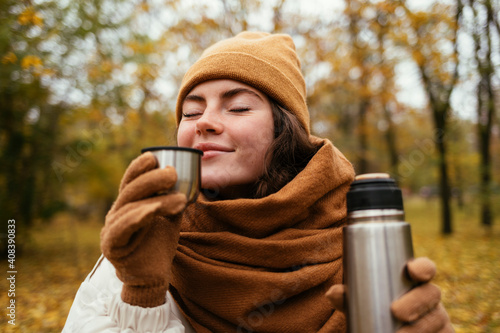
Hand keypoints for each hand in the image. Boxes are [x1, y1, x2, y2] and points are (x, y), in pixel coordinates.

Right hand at [100, 152, 186, 306]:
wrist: (153, 276)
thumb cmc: (159, 244)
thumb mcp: (169, 216)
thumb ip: (174, 197)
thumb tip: (191, 176)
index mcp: (127, 204)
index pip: (130, 181)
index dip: (139, 167)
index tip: (155, 157)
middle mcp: (116, 213)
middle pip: (130, 190)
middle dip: (152, 179)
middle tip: (172, 173)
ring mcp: (111, 229)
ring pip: (131, 208)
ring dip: (157, 200)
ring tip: (180, 199)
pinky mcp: (112, 245)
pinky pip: (123, 228)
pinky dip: (138, 217)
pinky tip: (152, 210)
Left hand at [325, 257, 453, 331]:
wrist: (387, 331)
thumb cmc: (374, 310)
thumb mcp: (361, 303)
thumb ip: (347, 297)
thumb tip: (332, 293)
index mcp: (413, 281)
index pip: (425, 268)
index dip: (423, 267)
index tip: (412, 270)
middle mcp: (429, 297)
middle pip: (432, 294)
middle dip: (416, 301)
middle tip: (396, 311)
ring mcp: (438, 318)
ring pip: (437, 320)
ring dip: (420, 327)